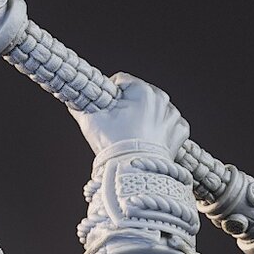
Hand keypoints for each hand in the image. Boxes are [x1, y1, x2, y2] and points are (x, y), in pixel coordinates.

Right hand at [72, 75, 187, 159]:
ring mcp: (172, 116)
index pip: (122, 81)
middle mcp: (161, 99)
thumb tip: (73, 95)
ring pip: (156, 110)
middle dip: (130, 107)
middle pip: (141, 95)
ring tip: (134, 136)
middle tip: (119, 126)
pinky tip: (149, 141)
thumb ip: (81, 102)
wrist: (134, 172)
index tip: (107, 108)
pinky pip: (170, 126)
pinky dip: (161, 131)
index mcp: (141, 90)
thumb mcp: (91, 119)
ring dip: (147, 118)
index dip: (111, 93)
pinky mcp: (179, 132)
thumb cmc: (113, 145)